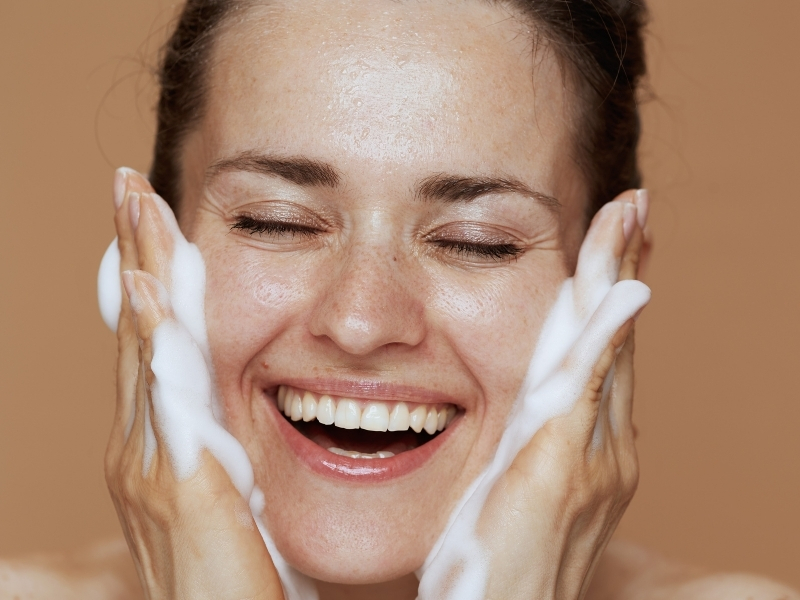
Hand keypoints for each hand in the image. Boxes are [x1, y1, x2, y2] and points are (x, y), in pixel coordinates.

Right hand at [103, 169, 283, 599]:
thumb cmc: (231, 577)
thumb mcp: (224, 501)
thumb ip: (220, 454)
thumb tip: (233, 415)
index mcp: (155, 447)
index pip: (149, 344)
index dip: (145, 280)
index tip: (150, 220)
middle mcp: (138, 447)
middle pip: (136, 331)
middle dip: (132, 254)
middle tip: (129, 185)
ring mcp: (149, 465)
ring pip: (142, 347)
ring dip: (139, 271)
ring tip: (135, 205)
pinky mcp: (177, 487)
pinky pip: (163, 395)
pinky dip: (149, 338)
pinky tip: (144, 288)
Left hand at [418, 191, 649, 599]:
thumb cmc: (497, 569)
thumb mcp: (511, 493)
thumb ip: (522, 445)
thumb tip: (512, 407)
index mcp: (589, 451)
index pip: (602, 357)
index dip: (610, 299)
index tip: (615, 246)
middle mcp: (605, 451)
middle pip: (615, 342)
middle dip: (623, 270)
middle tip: (632, 207)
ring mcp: (591, 461)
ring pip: (606, 351)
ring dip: (616, 280)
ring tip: (626, 218)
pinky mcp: (560, 472)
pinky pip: (583, 390)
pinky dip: (603, 338)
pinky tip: (619, 294)